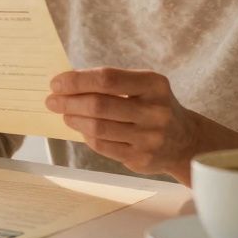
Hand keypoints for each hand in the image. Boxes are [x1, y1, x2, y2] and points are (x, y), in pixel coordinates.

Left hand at [46, 68, 199, 177]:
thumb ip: (111, 83)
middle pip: (99, 105)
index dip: (77, 80)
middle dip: (69, 102)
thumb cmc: (153, 106)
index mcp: (154, 84)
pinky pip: (103, 146)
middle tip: (51, 100)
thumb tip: (67, 84)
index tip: (56, 83)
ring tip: (65, 114)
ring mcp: (150, 137)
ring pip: (98, 128)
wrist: (185, 141)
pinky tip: (82, 129)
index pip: (107, 78)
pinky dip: (87, 136)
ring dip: (74, 119)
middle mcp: (155, 111)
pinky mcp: (142, 159)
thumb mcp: (143, 86)